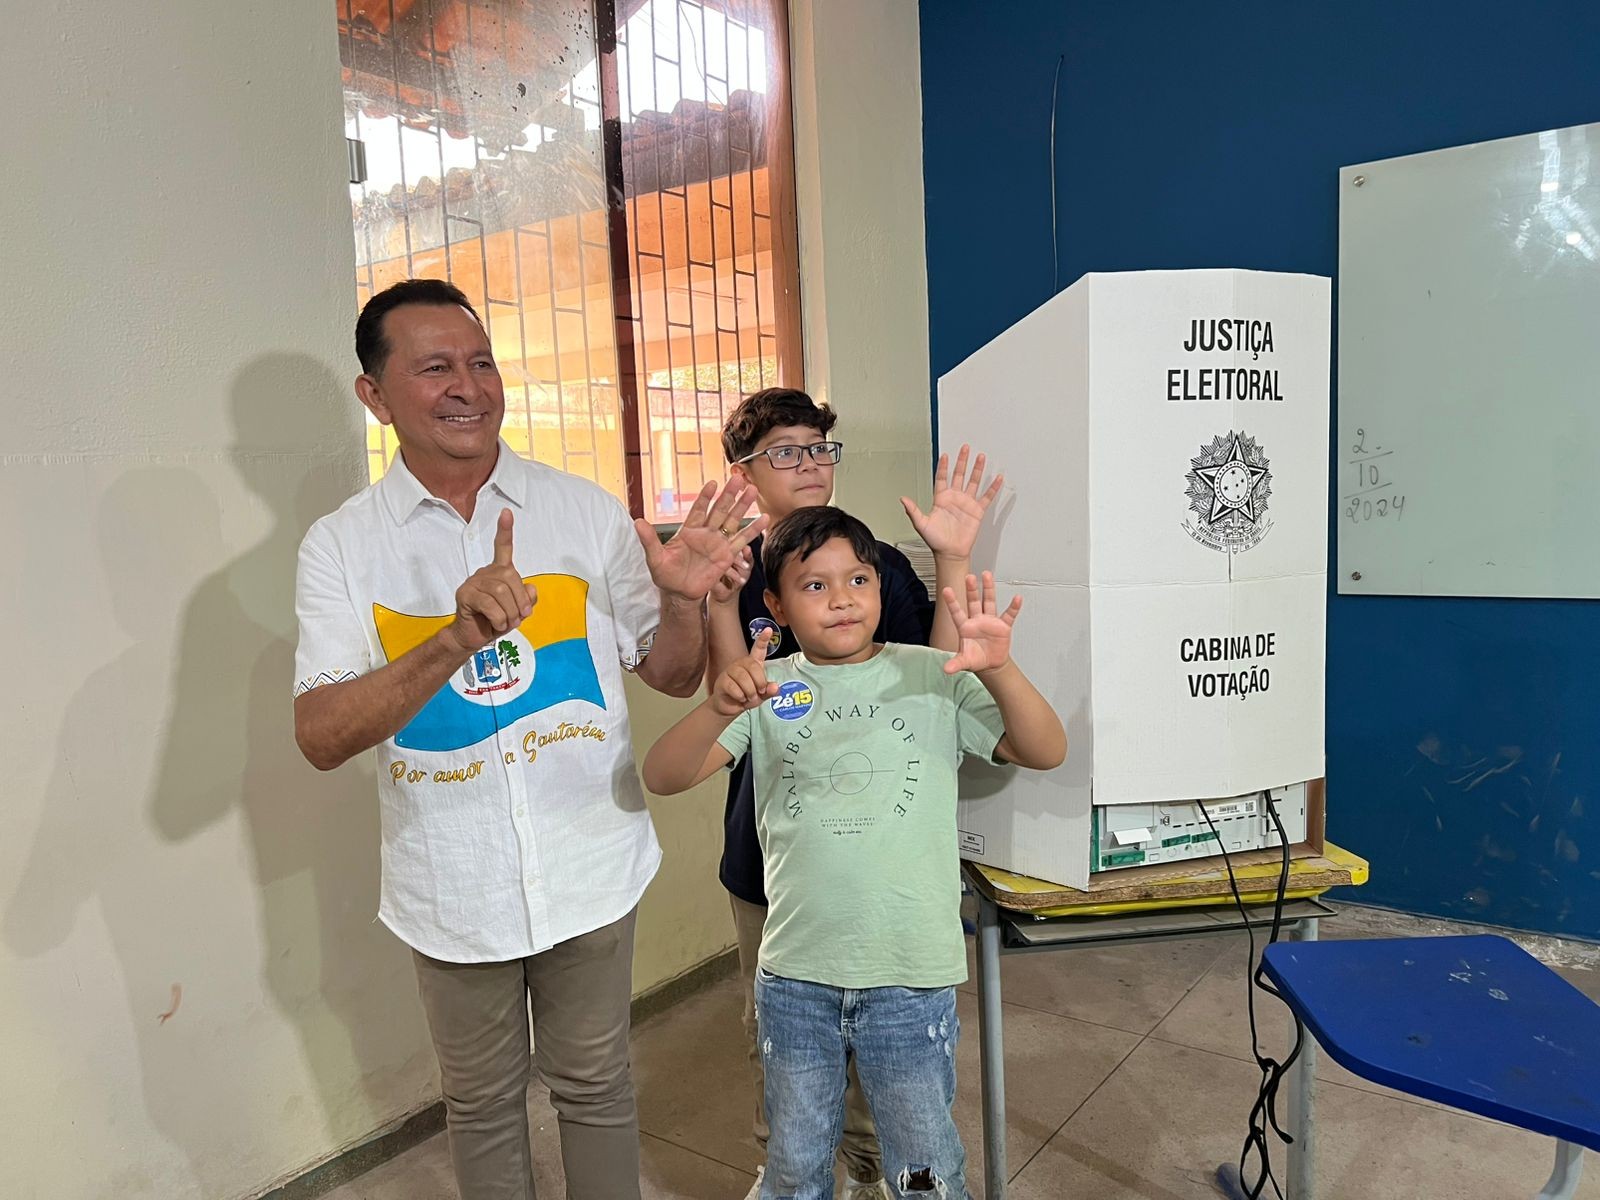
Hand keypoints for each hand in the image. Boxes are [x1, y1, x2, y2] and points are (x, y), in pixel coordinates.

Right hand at [443, 508, 536, 652]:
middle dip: (520, 601)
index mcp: (498, 572)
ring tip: (507, 622)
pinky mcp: (465, 595)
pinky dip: (499, 619)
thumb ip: (527, 598)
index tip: (506, 513)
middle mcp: (485, 573)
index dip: (505, 530)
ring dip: (510, 612)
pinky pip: (489, 605)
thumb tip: (530, 588)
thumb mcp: (518, 611)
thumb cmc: (495, 621)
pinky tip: (497, 625)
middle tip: (519, 617)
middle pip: (510, 577)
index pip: (502, 547)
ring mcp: (473, 583)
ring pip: (501, 591)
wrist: (473, 637)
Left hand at [635, 480, 768, 602]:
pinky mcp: (727, 556)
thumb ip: (648, 540)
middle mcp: (705, 533)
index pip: (698, 509)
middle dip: (728, 494)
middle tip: (739, 478)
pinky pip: (741, 541)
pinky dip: (753, 530)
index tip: (712, 483)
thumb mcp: (654, 558)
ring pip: (732, 521)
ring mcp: (717, 543)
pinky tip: (764, 520)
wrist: (679, 593)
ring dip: (743, 506)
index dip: (705, 497)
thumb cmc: (665, 575)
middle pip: (719, 510)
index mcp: (688, 530)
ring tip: (753, 491)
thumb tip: (636, 521)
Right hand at [711, 628, 778, 715]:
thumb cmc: (746, 697)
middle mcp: (741, 664)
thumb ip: (769, 691)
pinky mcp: (722, 681)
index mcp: (752, 664)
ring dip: (750, 692)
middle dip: (759, 682)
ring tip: (748, 697)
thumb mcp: (761, 696)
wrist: (729, 707)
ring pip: (743, 678)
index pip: (758, 649)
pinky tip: (739, 698)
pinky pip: (734, 687)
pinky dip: (740, 696)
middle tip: (759, 692)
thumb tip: (775, 687)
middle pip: (753, 667)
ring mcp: (730, 671)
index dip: (763, 639)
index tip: (768, 630)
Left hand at [901, 444, 1003, 559]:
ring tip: (981, 457)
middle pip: (959, 474)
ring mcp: (966, 503)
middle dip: (962, 461)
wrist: (950, 553)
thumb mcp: (921, 524)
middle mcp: (954, 498)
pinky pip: (987, 497)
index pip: (942, 478)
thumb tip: (902, 499)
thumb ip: (913, 510)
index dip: (943, 466)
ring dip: (977, 469)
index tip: (945, 455)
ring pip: (973, 481)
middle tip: (965, 448)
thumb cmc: (935, 541)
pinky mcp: (977, 511)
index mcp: (941, 499)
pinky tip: (997, 479)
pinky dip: (993, 488)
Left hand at [941, 571, 1021, 675]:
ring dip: (988, 589)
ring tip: (987, 575)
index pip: (957, 612)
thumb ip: (955, 663)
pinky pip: (1009, 615)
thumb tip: (946, 669)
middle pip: (973, 602)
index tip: (946, 589)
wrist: (990, 663)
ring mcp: (990, 621)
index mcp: (965, 627)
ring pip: (989, 602)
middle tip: (968, 576)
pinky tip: (1017, 598)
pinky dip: (1014, 607)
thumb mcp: (964, 662)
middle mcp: (977, 620)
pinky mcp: (1003, 626)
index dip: (952, 602)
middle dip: (971, 590)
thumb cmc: (975, 659)